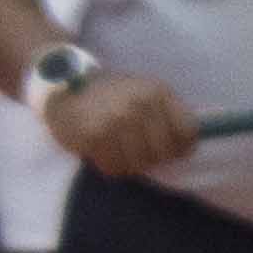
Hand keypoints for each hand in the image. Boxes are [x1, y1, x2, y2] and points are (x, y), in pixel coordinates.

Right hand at [48, 69, 198, 178]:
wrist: (64, 86)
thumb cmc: (110, 94)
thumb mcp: (144, 92)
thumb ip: (166, 115)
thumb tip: (187, 147)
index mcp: (157, 91)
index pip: (187, 132)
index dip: (182, 147)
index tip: (172, 150)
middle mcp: (140, 104)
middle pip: (163, 152)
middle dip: (153, 158)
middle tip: (139, 151)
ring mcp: (116, 120)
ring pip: (139, 164)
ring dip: (130, 164)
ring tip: (119, 150)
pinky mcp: (94, 136)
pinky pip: (113, 167)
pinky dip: (110, 164)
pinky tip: (103, 151)